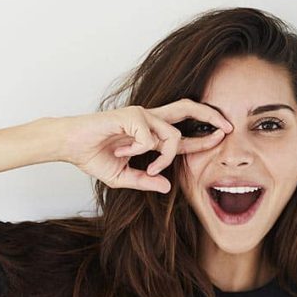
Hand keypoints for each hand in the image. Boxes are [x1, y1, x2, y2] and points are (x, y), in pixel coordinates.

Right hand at [58, 99, 233, 193]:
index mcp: (149, 134)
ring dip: (166, 156)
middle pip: (188, 109)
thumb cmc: (92, 156)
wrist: (69, 145)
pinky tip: (124, 153)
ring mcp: (141, 115)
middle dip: (210, 115)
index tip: (220, 139)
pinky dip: (140, 151)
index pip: (183, 134)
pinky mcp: (131, 115)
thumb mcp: (122, 177)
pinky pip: (149, 138)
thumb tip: (167, 187)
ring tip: (150, 167)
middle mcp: (149, 120)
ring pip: (172, 134)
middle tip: (227, 128)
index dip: (203, 138)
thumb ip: (145, 181)